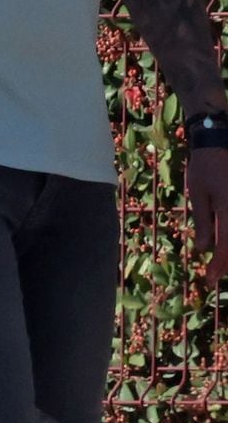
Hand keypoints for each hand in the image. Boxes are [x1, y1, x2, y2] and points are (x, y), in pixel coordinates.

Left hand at [187, 147, 227, 284]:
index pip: (226, 246)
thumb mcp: (198, 194)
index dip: (219, 266)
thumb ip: (202, 222)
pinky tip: (222, 241)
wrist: (221, 141)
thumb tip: (203, 250)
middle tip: (214, 274)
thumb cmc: (205, 167)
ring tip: (220, 261)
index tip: (209, 280)